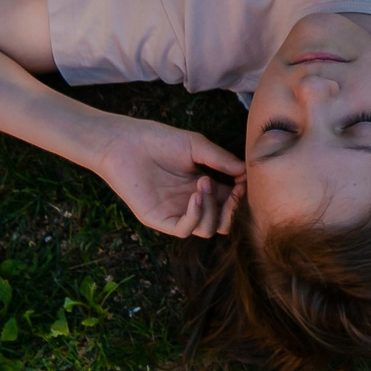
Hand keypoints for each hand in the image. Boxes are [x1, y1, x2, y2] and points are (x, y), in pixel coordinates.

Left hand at [91, 118, 244, 237]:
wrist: (124, 142)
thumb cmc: (158, 140)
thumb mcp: (196, 146)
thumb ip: (221, 159)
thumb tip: (247, 172)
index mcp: (204, 188)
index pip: (231, 202)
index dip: (242, 196)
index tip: (245, 181)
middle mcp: (192, 204)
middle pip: (224, 222)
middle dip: (234, 210)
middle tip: (235, 191)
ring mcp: (176, 213)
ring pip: (208, 229)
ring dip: (213, 208)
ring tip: (204, 183)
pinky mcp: (159, 219)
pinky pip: (185, 230)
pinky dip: (196, 216)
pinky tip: (195, 196)